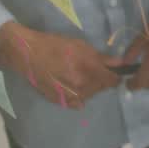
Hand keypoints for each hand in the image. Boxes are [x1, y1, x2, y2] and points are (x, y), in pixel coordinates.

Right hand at [0, 21, 124, 108]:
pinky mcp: (60, 101)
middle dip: (101, 79)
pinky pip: (78, 103)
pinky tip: (70, 85)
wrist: (28, 54)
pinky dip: (78, 96)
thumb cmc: (55, 45)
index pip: (113, 80)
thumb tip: (120, 64)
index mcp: (89, 69)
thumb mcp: (81, 46)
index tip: (114, 72)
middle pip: (102, 87)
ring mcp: (71, 96)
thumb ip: (102, 57)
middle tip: (91, 70)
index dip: (115, 75)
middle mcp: (82, 85)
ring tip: (78, 75)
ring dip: (90, 87)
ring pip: (90, 95)